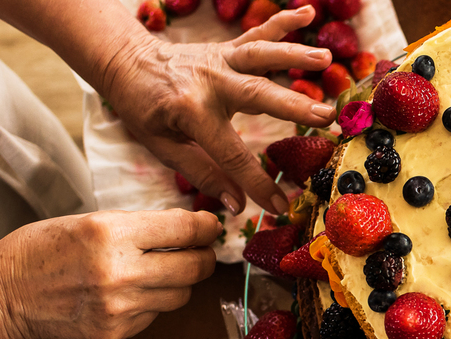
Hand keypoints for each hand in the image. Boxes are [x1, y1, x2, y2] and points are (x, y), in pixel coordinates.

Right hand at [0, 209, 219, 338]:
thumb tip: (191, 229)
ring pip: (181, 295)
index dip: (207, 228)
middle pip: (194, 268)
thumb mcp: (90, 221)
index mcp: (111, 234)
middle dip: (205, 257)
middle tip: (202, 251)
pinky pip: (156, 315)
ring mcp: (120, 307)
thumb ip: (141, 226)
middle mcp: (120, 272)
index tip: (213, 227)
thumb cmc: (44, 250)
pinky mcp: (117, 331)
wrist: (5, 292)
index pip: (184, 231)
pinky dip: (153, 302)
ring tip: (160, 271)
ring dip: (179, 282)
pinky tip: (130, 292)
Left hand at [99, 7, 335, 215]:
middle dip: (293, 106)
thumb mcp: (163, 147)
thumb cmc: (143, 108)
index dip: (257, 184)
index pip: (232, 155)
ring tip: (326, 57)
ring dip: (294, 54)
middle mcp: (210, 81)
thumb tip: (236, 205)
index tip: (281, 207)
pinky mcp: (226, 48)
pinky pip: (256, 33)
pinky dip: (282, 21)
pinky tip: (307, 12)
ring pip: (260, 55)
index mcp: (191, 111)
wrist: (124, 62)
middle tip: (326, 117)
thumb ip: (202, 173)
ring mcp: (219, 60)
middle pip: (258, 95)